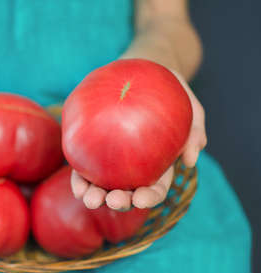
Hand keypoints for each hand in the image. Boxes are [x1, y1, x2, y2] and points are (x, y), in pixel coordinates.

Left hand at [70, 70, 206, 209]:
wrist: (142, 71)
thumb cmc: (169, 90)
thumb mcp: (189, 105)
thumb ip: (195, 130)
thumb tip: (190, 160)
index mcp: (157, 164)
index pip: (155, 188)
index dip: (149, 197)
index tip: (140, 199)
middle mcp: (133, 167)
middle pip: (127, 191)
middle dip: (120, 202)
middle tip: (113, 200)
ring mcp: (111, 161)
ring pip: (102, 185)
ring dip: (96, 197)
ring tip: (89, 199)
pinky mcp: (93, 148)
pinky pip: (85, 166)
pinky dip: (81, 180)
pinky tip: (78, 186)